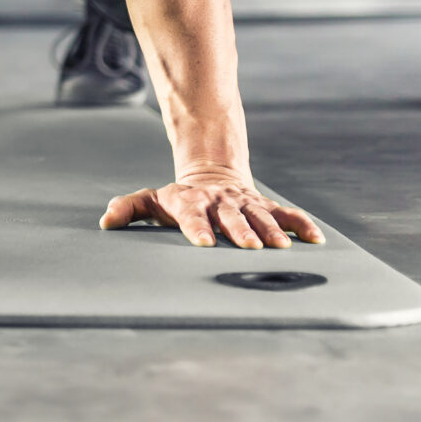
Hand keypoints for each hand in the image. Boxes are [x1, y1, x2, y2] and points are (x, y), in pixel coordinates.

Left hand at [101, 175, 324, 249]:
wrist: (211, 174)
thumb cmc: (178, 198)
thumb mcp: (153, 200)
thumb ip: (130, 208)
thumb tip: (105, 222)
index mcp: (191, 203)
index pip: (192, 216)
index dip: (196, 228)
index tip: (203, 243)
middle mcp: (220, 203)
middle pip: (231, 217)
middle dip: (240, 231)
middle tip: (250, 247)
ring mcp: (244, 204)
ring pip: (260, 216)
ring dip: (271, 231)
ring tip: (282, 247)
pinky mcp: (265, 205)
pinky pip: (285, 214)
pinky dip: (301, 224)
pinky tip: (315, 239)